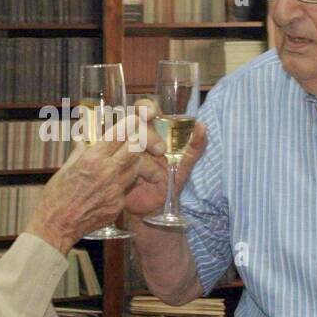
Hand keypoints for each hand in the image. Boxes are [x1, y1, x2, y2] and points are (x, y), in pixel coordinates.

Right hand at [25, 118, 143, 254]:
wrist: (56, 226)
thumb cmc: (55, 197)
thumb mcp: (65, 168)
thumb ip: (80, 151)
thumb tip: (84, 138)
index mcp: (92, 160)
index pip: (118, 135)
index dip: (129, 124)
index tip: (135, 117)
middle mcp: (108, 173)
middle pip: (135, 150)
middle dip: (137, 141)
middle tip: (137, 136)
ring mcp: (115, 191)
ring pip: (134, 169)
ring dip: (132, 161)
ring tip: (122, 160)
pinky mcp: (118, 206)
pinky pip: (125, 189)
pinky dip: (122, 183)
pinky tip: (110, 185)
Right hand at [123, 99, 208, 218]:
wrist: (154, 209)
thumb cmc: (169, 183)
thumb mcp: (185, 166)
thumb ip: (196, 147)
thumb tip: (201, 125)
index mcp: (152, 132)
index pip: (144, 109)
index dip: (146, 107)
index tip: (152, 113)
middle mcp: (134, 138)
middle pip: (131, 122)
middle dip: (147, 133)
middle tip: (161, 151)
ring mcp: (122, 151)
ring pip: (124, 140)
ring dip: (141, 153)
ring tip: (155, 173)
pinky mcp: (115, 166)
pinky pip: (118, 160)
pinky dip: (130, 167)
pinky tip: (138, 179)